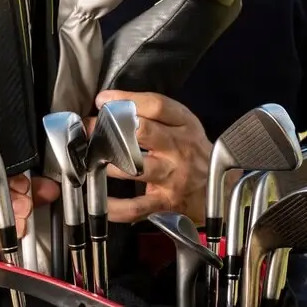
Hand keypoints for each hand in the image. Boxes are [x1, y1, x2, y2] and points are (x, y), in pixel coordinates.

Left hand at [91, 90, 210, 223]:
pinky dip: (114, 207)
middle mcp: (180, 149)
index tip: (103, 100)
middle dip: (109, 128)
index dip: (127, 100)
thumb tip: (110, 102)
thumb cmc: (193, 154)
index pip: (157, 106)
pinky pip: (135, 206)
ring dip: (106, 164)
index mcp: (185, 126)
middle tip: (89, 129)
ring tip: (89, 161)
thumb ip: (155, 114)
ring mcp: (172, 176)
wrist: (218, 191)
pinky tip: (99, 202)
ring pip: (135, 167)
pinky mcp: (165, 202)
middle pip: (143, 131)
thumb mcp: (184, 127)